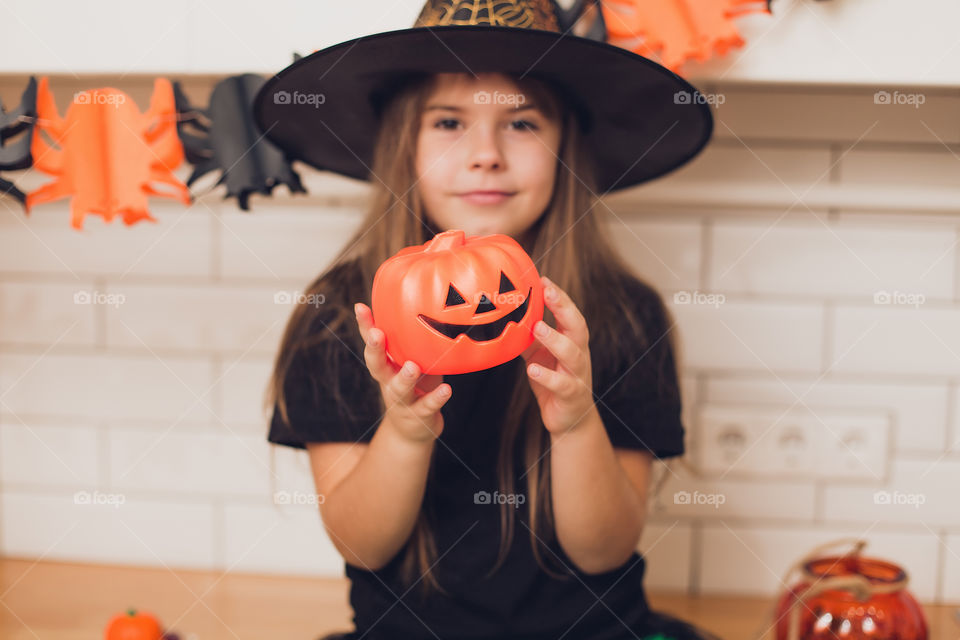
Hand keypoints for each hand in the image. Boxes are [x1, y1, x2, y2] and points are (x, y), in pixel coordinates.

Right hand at [355, 302, 449, 442]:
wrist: (412, 431)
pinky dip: (436, 398)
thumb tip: (419, 301)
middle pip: (376, 366)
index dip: (364, 326)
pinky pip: (427, 406)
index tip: (360, 307)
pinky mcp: (419, 415)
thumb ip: (410, 339)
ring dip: (405, 378)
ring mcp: (402, 400)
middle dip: (375, 350)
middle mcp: (388, 382)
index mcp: (385, 365)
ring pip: (399, 389)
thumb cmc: (413, 386)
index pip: (371, 342)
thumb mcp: (407, 360)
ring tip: (412, 367)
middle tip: (377, 334)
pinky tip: (447, 390)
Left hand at [521, 276, 597, 434]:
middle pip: (578, 326)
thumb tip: (504, 315)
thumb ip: (528, 336)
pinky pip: (561, 383)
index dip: (559, 297)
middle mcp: (579, 354)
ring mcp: (577, 374)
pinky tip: (532, 370)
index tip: (544, 279)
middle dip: (564, 307)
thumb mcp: (538, 354)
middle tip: (548, 292)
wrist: (569, 418)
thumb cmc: (553, 379)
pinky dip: (547, 376)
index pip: (569, 313)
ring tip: (538, 328)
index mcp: (572, 341)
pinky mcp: (572, 395)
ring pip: (572, 353)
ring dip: (555, 339)